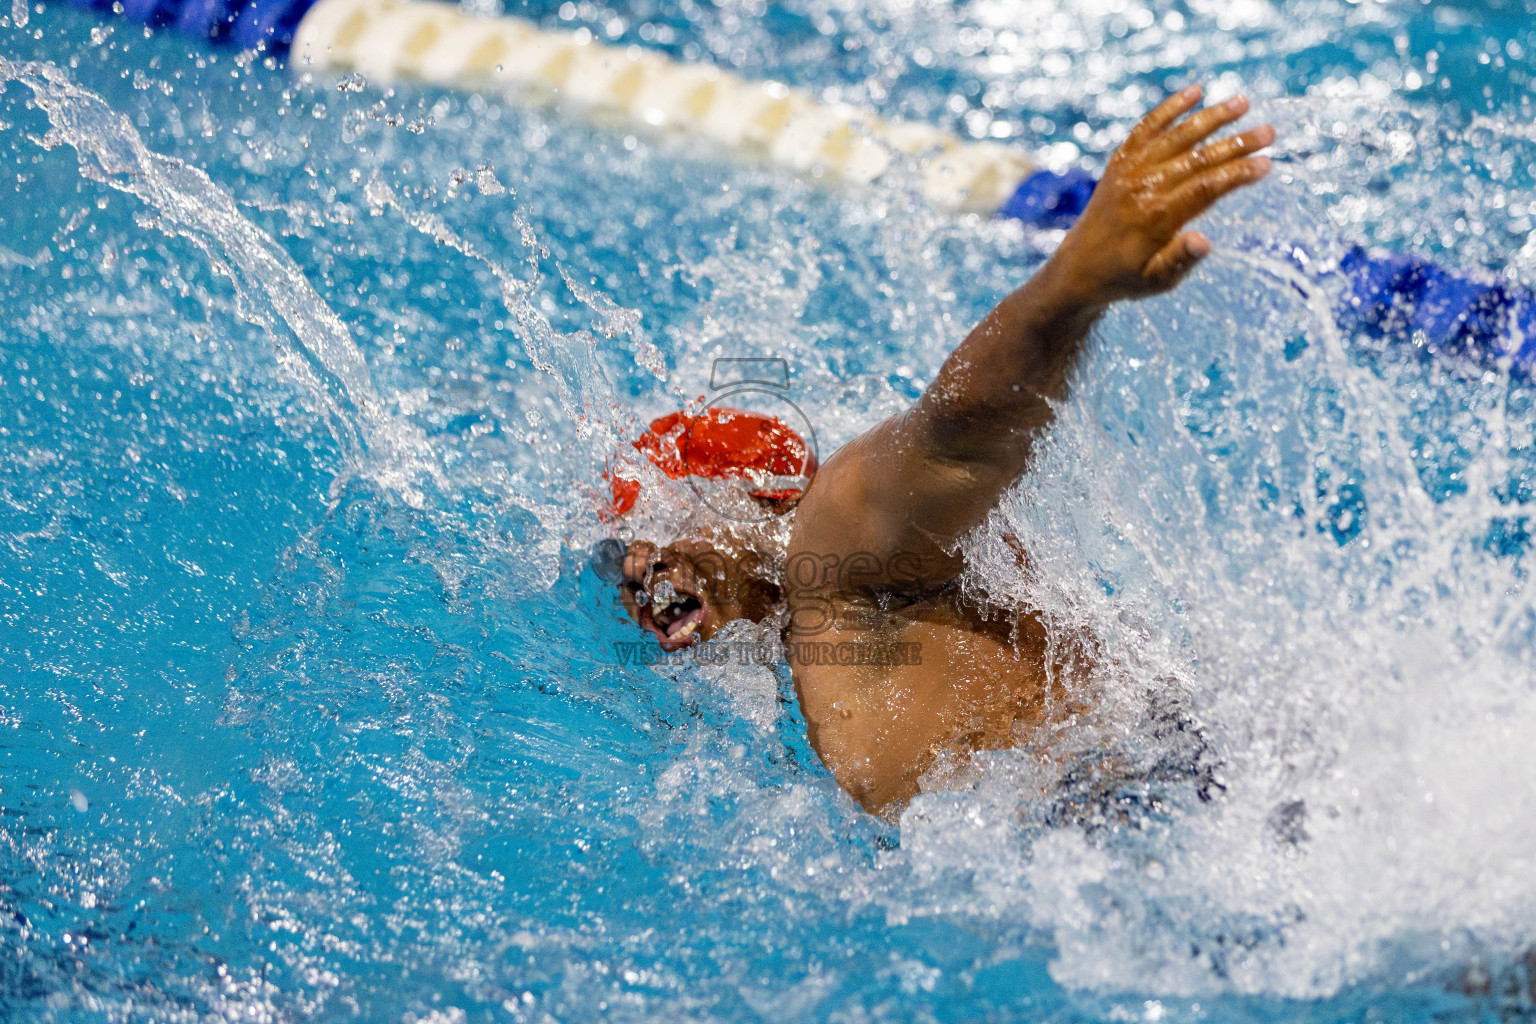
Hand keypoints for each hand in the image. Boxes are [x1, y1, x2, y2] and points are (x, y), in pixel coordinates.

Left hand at [1051, 86, 1274, 306]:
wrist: (1078, 268)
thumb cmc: (1125, 278)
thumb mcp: (1155, 281)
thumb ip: (1180, 260)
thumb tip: (1204, 241)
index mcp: (1156, 218)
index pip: (1205, 189)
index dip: (1236, 174)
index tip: (1266, 163)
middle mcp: (1142, 188)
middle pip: (1197, 158)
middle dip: (1236, 143)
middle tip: (1271, 132)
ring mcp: (1129, 171)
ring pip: (1175, 136)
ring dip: (1210, 117)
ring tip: (1243, 102)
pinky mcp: (1119, 162)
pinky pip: (1146, 128)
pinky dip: (1169, 109)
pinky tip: (1195, 91)